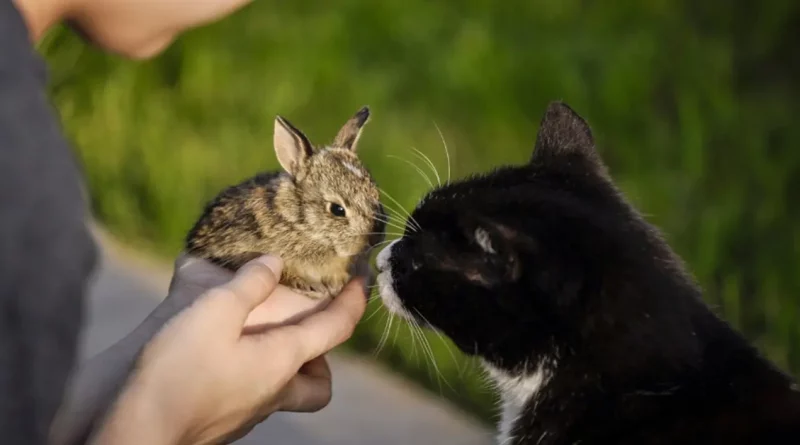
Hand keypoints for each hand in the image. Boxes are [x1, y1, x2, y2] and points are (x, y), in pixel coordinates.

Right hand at [90, 255, 367, 444]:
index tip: (363, 280)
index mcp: (282, 361)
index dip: (355, 301)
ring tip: (262, 338)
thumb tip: (274, 263)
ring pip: (288, 393)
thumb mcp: (214, 311)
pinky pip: (255, 399)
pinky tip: (223, 357)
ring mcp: (249, 413)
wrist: (134, 432)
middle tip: (304, 327)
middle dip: (323, 355)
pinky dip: (253, 375)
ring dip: (288, 366)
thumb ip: (248, 285)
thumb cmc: (176, 371)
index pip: (337, 328)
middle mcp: (274, 392)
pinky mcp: (224, 422)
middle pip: (320, 381)